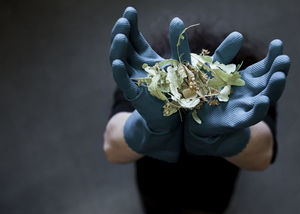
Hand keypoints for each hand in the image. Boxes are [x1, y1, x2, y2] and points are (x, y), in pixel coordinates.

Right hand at [109, 7, 190, 131]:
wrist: (175, 116)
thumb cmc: (178, 90)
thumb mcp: (180, 62)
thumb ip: (178, 43)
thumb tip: (176, 19)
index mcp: (145, 58)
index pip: (133, 37)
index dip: (130, 24)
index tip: (130, 10)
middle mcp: (136, 66)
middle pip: (123, 46)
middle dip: (122, 32)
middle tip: (124, 20)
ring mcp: (132, 79)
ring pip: (119, 61)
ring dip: (118, 48)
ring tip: (121, 35)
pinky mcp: (134, 94)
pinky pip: (123, 82)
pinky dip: (118, 72)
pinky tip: (117, 62)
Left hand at [184, 39, 290, 155]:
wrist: (196, 121)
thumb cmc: (206, 92)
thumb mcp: (214, 68)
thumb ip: (224, 53)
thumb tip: (238, 35)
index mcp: (248, 80)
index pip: (266, 67)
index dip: (273, 56)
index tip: (278, 43)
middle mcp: (251, 93)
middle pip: (269, 81)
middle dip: (278, 70)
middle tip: (284, 59)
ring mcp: (246, 107)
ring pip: (266, 97)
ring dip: (274, 88)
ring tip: (279, 76)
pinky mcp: (236, 121)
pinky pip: (251, 116)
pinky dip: (259, 109)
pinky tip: (264, 100)